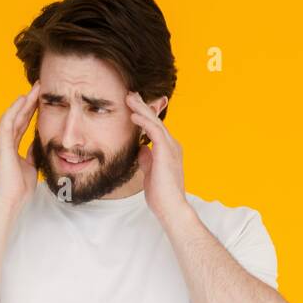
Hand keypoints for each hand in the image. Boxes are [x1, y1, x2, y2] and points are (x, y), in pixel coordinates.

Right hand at [0, 80, 41, 210]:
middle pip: (18, 117)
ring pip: (13, 115)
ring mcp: (0, 142)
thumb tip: (39, 143)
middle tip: (41, 87)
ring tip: (36, 88)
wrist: (9, 201)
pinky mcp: (1, 143)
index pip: (21, 124)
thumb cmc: (18, 189)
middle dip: (30, 102)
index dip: (32, 111)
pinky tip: (25, 99)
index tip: (42, 100)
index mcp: (8, 147)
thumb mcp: (30, 166)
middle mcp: (2, 142)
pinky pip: (8, 121)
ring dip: (24, 101)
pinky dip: (16, 109)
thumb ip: (32, 153)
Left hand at [127, 91, 188, 221]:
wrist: (171, 208)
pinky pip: (155, 131)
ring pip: (155, 122)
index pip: (155, 127)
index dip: (145, 115)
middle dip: (143, 106)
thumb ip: (147, 158)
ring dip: (142, 109)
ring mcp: (171, 147)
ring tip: (130, 98)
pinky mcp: (166, 152)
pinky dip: (144, 122)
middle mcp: (172, 145)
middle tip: (131, 94)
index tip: (133, 106)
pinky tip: (134, 115)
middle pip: (156, 120)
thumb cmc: (161, 194)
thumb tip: (141, 148)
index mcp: (168, 149)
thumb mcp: (150, 172)